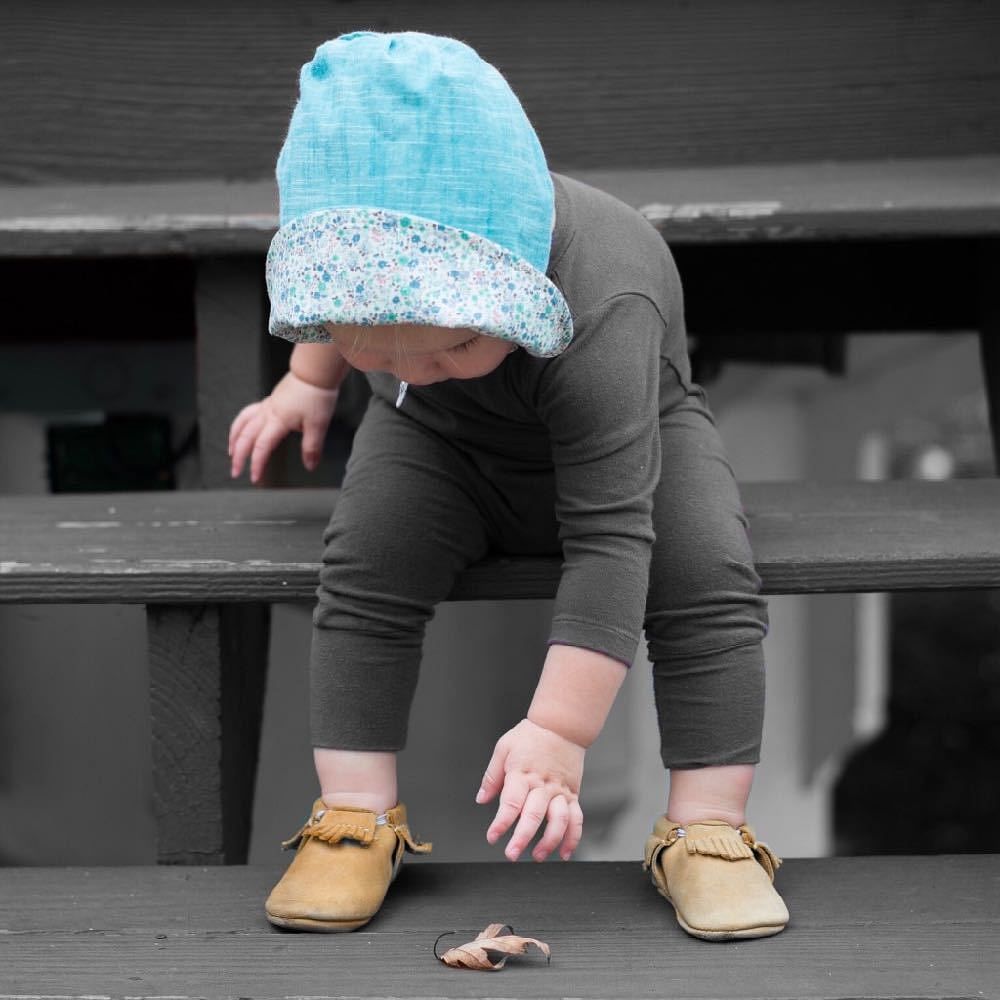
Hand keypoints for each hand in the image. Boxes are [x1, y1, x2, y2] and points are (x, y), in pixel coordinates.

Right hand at [228, 371, 338, 482]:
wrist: (315, 373)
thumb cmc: (316, 395)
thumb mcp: (318, 425)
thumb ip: (312, 447)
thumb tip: (310, 466)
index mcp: (278, 421)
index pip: (261, 447)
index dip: (256, 464)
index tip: (254, 478)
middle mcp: (268, 413)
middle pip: (246, 436)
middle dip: (238, 456)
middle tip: (235, 471)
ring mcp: (267, 406)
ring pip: (242, 422)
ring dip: (234, 438)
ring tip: (231, 451)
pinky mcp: (270, 400)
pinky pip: (249, 413)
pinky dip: (241, 423)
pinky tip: (244, 429)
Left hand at [476, 718, 584, 861]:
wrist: (561, 726)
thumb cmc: (531, 736)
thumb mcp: (504, 748)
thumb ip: (492, 776)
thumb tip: (481, 798)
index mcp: (522, 773)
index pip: (511, 802)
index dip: (501, 822)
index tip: (493, 837)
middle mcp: (542, 784)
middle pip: (534, 815)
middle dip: (522, 837)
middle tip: (512, 854)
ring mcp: (559, 791)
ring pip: (559, 820)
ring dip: (550, 841)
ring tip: (538, 856)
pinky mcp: (573, 794)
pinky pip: (576, 818)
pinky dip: (573, 837)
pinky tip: (565, 852)